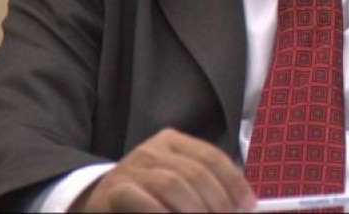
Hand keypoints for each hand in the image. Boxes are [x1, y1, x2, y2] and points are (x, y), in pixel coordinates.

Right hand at [72, 128, 254, 211]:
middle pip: (195, 172)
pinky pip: (146, 201)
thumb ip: (203, 187)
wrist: (100, 201)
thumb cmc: (146, 194)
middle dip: (216, 201)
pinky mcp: (117, 190)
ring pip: (173, 184)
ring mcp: (133, 168)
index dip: (233, 182)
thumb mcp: (176, 181)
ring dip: (195, 209)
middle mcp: (152, 149)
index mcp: (172, 142)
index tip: (247, 205)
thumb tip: (241, 204)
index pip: (211, 156)